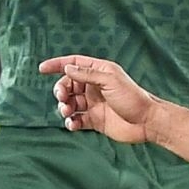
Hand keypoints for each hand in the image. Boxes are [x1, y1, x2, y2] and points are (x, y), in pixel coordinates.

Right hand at [39, 55, 156, 143]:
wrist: (146, 122)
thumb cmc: (132, 97)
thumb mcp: (109, 80)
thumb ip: (87, 74)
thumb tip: (67, 68)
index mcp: (99, 72)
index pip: (73, 64)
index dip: (57, 65)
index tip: (41, 69)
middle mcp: (94, 87)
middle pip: (68, 85)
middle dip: (61, 91)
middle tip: (63, 98)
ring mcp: (93, 104)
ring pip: (70, 103)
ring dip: (64, 107)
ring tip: (68, 112)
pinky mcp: (94, 120)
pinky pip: (76, 120)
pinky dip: (71, 122)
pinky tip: (73, 124)